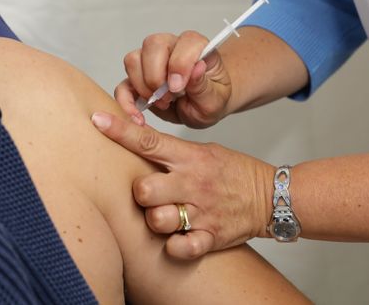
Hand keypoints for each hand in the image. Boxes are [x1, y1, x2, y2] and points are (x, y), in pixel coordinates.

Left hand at [91, 111, 274, 258]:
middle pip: (143, 189)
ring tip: (166, 215)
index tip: (97, 120)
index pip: (149, 141)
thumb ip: (172, 152)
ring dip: (155, 220)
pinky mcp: (211, 236)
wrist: (271, 196)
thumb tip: (135, 144)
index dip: (120, 131)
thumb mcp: (204, 151)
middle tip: (148, 194)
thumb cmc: (233, 172)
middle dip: (139, 194)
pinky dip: (174, 246)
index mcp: (190, 157)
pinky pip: (181, 247)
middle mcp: (193, 183)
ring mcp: (202, 211)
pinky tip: (178, 238)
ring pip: (157, 220)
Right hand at [114, 31, 232, 128]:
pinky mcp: (138, 77)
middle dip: (156, 76)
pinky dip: (126, 101)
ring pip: (133, 60)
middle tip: (168, 98)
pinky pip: (123, 83)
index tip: (179, 87)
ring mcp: (152, 60)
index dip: (179, 64)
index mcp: (197, 47)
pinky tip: (138, 115)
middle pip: (153, 45)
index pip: (186, 42)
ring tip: (161, 103)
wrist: (202, 107)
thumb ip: (204, 85)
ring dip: (143, 87)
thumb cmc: (211, 98)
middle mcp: (172, 47)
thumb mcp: (215, 99)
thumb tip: (197, 68)